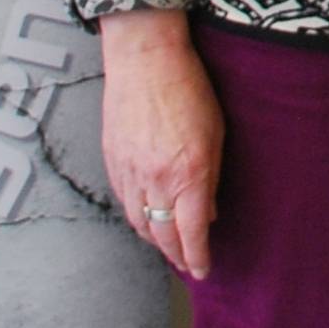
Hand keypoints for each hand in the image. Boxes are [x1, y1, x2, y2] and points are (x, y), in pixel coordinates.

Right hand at [100, 9, 222, 279]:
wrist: (144, 57)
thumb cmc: (188, 88)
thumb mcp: (216, 133)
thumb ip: (211, 178)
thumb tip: (208, 212)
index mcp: (187, 174)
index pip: (191, 232)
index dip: (197, 257)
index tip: (202, 269)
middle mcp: (155, 180)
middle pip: (161, 235)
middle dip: (175, 255)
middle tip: (186, 264)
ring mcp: (129, 172)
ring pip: (138, 222)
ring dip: (154, 239)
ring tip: (167, 246)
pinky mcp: (112, 161)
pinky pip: (123, 201)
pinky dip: (136, 216)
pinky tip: (145, 217)